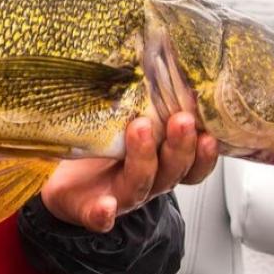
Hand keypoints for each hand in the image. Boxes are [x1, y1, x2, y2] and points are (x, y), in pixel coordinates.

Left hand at [39, 112, 218, 232]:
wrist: (61, 184)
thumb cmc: (98, 151)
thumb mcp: (125, 123)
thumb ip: (144, 103)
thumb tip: (159, 57)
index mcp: (158, 165)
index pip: (191, 165)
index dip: (205, 155)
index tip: (211, 133)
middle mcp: (144, 183)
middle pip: (170, 171)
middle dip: (179, 146)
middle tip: (181, 120)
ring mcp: (118, 197)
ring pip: (139, 184)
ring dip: (144, 158)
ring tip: (140, 129)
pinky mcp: (88, 209)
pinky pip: (97, 216)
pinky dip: (103, 213)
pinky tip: (105, 205)